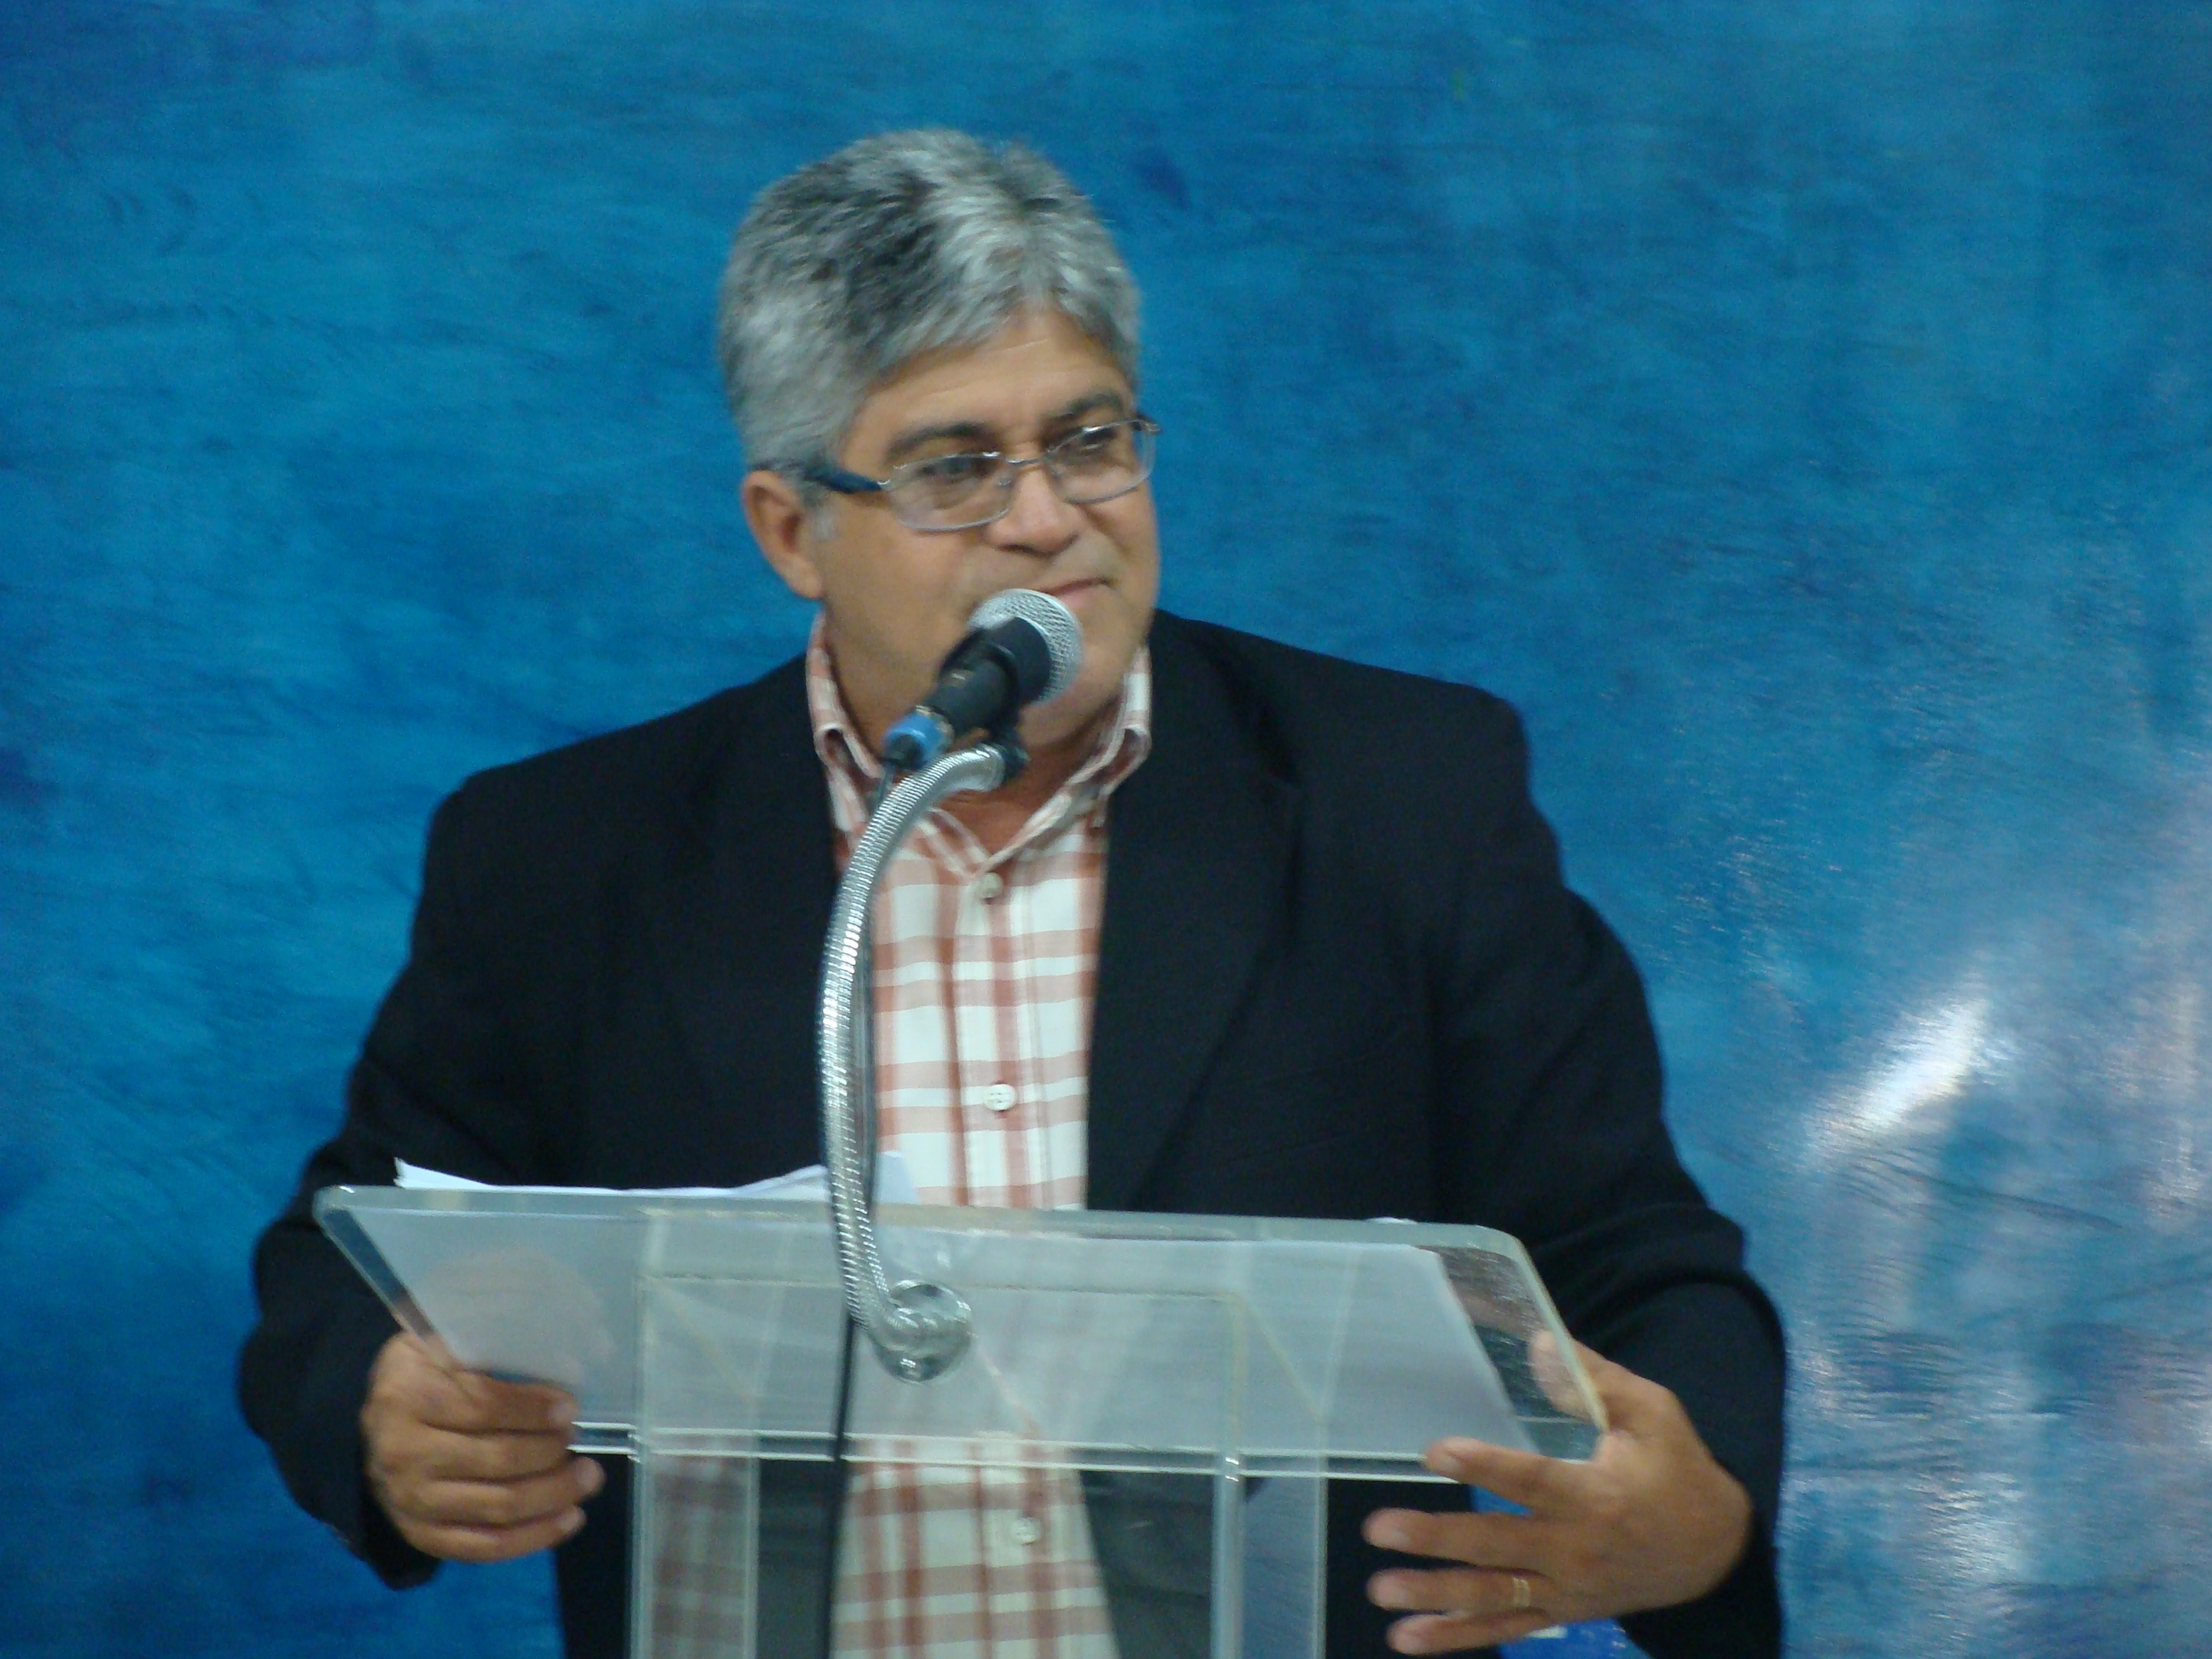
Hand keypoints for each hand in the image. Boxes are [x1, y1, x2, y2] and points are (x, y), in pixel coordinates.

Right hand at [361, 1332, 604, 1562]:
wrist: (371, 1430)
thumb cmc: (422, 1377)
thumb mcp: (442, 1346)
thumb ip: (487, 1350)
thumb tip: (560, 1364)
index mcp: (409, 1396)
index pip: (481, 1406)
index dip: (531, 1410)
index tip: (569, 1409)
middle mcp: (404, 1453)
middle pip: (497, 1460)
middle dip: (551, 1454)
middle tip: (584, 1448)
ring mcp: (409, 1501)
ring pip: (496, 1507)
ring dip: (553, 1495)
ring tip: (587, 1480)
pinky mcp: (420, 1535)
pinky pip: (483, 1546)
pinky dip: (532, 1538)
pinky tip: (568, 1520)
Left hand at [1363, 1342, 1751, 1653]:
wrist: (1716, 1551)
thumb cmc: (1678, 1470)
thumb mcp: (1652, 1413)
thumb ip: (1593, 1380)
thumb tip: (1538, 1343)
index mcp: (1599, 1496)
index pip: (1533, 1481)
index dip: (1484, 1467)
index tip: (1435, 1452)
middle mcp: (1578, 1551)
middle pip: (1499, 1546)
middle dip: (1437, 1539)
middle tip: (1380, 1529)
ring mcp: (1567, 1591)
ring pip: (1495, 1596)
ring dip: (1434, 1597)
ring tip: (1382, 1588)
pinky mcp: (1563, 1614)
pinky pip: (1506, 1629)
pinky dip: (1456, 1637)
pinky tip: (1406, 1638)